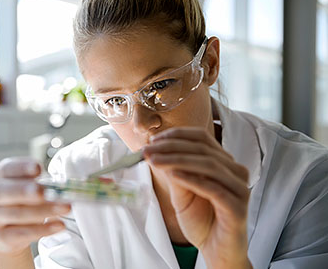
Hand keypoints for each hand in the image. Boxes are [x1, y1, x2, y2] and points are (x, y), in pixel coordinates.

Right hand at [0, 157, 70, 254]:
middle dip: (24, 191)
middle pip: (3, 192)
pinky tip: (59, 225)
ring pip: (17, 214)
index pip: (6, 168)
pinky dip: (43, 229)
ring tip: (64, 208)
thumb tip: (61, 186)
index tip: (38, 168)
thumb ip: (38, 183)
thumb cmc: (21, 203)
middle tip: (42, 192)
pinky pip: (23, 233)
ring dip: (43, 211)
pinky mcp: (2, 237)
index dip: (21, 168)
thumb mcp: (27, 187)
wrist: (6, 234)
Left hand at [143, 127, 251, 268]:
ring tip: (154, 161)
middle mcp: (235, 172)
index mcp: (224, 163)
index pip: (202, 138)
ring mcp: (239, 188)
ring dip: (177, 160)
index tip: (153, 139)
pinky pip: (214, 189)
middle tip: (147, 150)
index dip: (177, 135)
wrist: (217, 250)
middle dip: (171, 147)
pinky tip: (173, 176)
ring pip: (208, 165)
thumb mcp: (182, 192)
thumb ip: (174, 171)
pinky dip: (192, 180)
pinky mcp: (238, 207)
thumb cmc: (202, 220)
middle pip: (202, 149)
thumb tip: (156, 151)